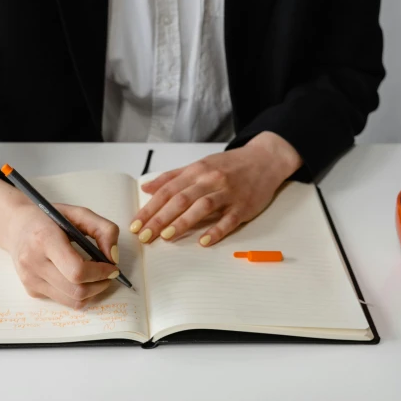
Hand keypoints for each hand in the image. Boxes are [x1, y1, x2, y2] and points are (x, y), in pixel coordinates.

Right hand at [0, 177, 119, 307]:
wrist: (15, 226)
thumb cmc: (48, 219)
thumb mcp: (78, 213)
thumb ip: (104, 230)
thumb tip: (114, 258)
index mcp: (44, 239)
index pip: (77, 271)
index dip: (100, 273)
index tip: (112, 267)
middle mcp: (33, 262)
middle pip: (77, 290)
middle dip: (100, 285)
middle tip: (109, 274)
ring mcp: (30, 280)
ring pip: (72, 301)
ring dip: (92, 292)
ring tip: (97, 277)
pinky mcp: (31, 290)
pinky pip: (63, 300)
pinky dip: (76, 293)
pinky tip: (75, 277)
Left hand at [130, 132, 302, 245]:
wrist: (264, 159)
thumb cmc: (229, 165)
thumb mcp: (199, 165)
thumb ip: (172, 177)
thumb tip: (146, 187)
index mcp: (197, 171)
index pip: (168, 191)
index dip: (150, 208)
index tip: (136, 224)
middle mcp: (210, 180)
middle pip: (181, 199)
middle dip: (160, 218)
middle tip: (144, 236)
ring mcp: (228, 193)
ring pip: (202, 207)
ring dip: (183, 222)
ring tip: (166, 236)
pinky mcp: (244, 206)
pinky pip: (229, 220)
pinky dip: (216, 231)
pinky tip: (204, 242)